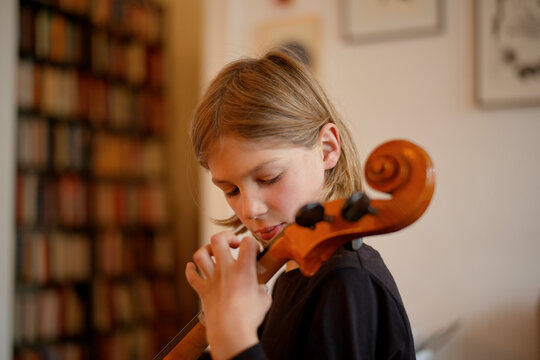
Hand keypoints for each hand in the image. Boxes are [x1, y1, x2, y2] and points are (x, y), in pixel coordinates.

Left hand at [185, 231, 271, 359]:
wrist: (230, 333)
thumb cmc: (249, 318)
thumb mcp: (265, 299)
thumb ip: (262, 289)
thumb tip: (260, 289)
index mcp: (244, 269)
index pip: (248, 242)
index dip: (252, 243)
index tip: (254, 252)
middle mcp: (225, 270)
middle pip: (218, 239)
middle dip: (226, 236)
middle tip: (234, 244)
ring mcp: (212, 279)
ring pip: (200, 254)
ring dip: (207, 249)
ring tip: (215, 253)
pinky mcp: (203, 291)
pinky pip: (191, 276)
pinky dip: (191, 269)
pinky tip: (193, 267)